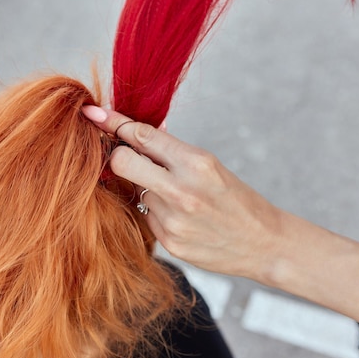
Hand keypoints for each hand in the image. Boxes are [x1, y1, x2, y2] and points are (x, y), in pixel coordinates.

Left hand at [82, 106, 284, 280]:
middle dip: (118, 156)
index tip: (94, 113)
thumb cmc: (237, 199)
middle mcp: (182, 191)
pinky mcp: (169, 243)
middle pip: (121, 162)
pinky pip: (146, 217)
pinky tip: (182, 219)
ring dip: (147, 189)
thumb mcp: (211, 165)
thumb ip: (172, 150)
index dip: (113, 122)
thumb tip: (137, 130)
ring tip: (179, 199)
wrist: (264, 244)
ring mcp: (173, 220)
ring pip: (135, 191)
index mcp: (196, 163)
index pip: (142, 135)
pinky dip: (156, 213)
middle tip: (127, 156)